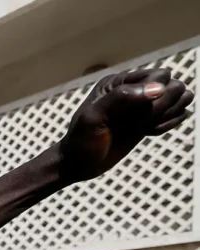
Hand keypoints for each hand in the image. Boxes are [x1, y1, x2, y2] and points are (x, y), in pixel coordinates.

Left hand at [59, 68, 192, 182]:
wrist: (79, 164)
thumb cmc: (81, 140)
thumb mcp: (93, 117)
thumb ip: (121, 98)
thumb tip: (158, 89)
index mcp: (119, 82)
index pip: (159, 75)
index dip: (157, 93)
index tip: (140, 112)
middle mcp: (134, 89)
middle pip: (173, 86)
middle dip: (165, 105)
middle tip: (144, 122)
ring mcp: (144, 106)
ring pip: (179, 98)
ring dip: (170, 113)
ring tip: (147, 127)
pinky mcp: (150, 121)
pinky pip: (177, 114)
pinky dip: (170, 123)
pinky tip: (150, 132)